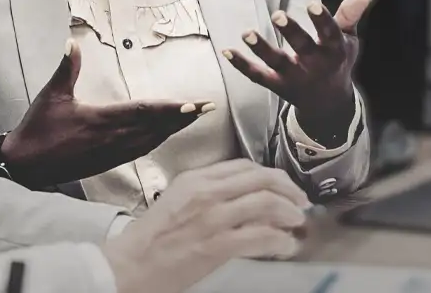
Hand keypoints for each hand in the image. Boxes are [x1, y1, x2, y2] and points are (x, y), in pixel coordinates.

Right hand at [0, 39, 211, 187]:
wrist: (25, 166)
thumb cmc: (37, 129)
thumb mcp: (51, 96)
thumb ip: (66, 69)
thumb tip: (72, 43)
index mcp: (100, 120)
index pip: (143, 112)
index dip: (170, 108)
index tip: (192, 104)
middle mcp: (111, 139)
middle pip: (155, 127)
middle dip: (182, 117)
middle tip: (206, 108)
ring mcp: (112, 153)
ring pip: (151, 140)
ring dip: (174, 129)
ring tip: (193, 117)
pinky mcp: (108, 162)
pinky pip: (140, 150)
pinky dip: (158, 140)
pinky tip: (166, 134)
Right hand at [102, 160, 310, 292]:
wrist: (130, 265)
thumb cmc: (151, 238)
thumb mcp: (177, 200)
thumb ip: (206, 192)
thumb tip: (241, 195)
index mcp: (195, 178)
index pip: (244, 166)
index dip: (272, 175)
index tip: (284, 185)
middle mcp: (206, 192)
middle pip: (261, 180)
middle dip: (289, 190)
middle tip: (300, 202)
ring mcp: (213, 218)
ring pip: (266, 205)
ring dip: (289, 214)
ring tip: (297, 223)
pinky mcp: (217, 245)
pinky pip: (260, 237)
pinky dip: (280, 241)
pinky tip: (286, 246)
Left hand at [224, 0, 371, 133]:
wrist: (328, 103)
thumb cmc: (337, 61)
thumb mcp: (348, 39)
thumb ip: (350, 15)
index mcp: (334, 51)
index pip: (329, 34)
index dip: (322, 19)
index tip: (313, 4)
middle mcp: (315, 65)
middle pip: (302, 47)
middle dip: (291, 32)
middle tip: (278, 15)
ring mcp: (294, 77)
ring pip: (277, 63)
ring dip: (261, 49)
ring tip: (247, 33)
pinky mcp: (277, 85)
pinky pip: (258, 76)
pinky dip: (242, 65)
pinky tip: (227, 50)